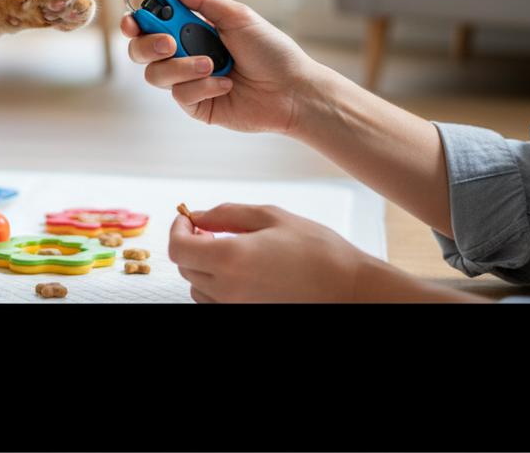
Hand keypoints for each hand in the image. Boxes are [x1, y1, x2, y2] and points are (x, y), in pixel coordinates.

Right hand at [120, 0, 318, 133]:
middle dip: (148, 45)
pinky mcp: (196, 106)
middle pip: (141, 51)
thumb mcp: (238, 17)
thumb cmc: (271, 50)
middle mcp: (184, 55)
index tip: (133, 20)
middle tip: (169, 43)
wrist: (292, 89)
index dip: (136, 21)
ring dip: (182, 67)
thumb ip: (203, 0)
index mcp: (191, 29)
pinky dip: (202, 86)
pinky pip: (180, 95)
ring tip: (212, 65)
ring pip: (156, 75)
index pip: (151, 23)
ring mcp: (188, 81)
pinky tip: (226, 84)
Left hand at [169, 203, 486, 302]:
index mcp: (230, 259)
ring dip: (203, 266)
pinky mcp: (249, 316)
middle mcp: (229, 290)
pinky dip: (218, 285)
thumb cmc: (318, 251)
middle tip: (210, 228)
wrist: (352, 289)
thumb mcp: (271, 217)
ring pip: (198, 287)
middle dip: (191, 244)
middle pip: (185, 267)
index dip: (177, 229)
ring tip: (230, 249)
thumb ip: (226, 214)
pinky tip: (241, 269)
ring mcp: (238, 308)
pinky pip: (217, 303)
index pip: (178, 248)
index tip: (187, 218)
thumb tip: (197, 215)